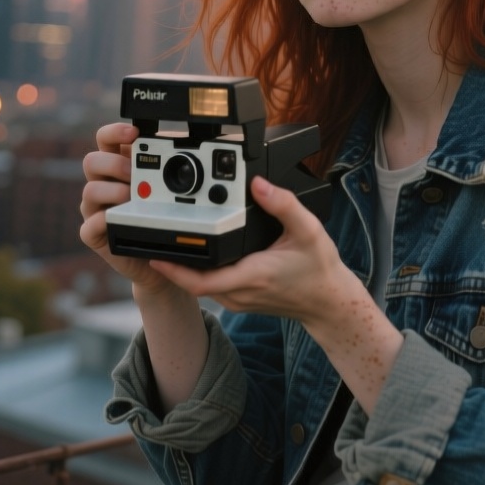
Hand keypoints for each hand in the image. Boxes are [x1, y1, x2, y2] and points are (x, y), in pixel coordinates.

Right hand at [80, 123, 170, 293]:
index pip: (105, 140)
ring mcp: (96, 210)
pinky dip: (102, 221)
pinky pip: (88, 226)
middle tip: (136, 174)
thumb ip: (170, 164)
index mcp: (118, 166)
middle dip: (115, 164)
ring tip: (133, 197)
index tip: (134, 133)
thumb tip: (181, 144)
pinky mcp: (95, 236)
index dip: (114, 132)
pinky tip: (116, 219)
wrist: (160, 260)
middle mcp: (103, 184)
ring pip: (90, 190)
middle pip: (91, 161)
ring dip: (113, 191)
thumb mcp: (170, 187)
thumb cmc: (163, 218)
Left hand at [150, 176, 356, 325]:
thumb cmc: (319, 269)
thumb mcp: (308, 230)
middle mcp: (240, 293)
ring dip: (184, 268)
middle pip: (192, 282)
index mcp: (252, 276)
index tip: (155, 254)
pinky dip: (199, 272)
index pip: (200, 280)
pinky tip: (197, 254)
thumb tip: (259, 183)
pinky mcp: (240, 299)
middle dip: (172, 262)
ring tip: (172, 242)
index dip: (174, 269)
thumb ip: (283, 204)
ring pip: (200, 286)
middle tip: (156, 236)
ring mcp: (238, 299)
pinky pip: (211, 287)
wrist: (329, 301)